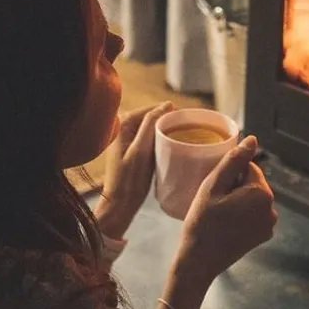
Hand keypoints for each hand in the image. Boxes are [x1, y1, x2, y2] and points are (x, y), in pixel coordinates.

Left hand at [95, 102, 174, 239]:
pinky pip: (149, 138)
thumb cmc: (130, 179)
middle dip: (167, 122)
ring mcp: (126, 138)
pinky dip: (160, 140)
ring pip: (151, 128)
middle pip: (151, 117)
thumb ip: (150, 124)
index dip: (169, 113)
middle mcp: (122, 127)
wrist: (121, 204)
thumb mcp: (141, 150)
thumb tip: (167, 104)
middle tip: (187, 129)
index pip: (150, 109)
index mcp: (122, 124)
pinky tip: (170, 146)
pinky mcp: (131, 149)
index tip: (187, 120)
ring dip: (165, 131)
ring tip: (182, 136)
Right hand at [172, 136, 277, 284]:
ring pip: (253, 199)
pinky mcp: (263, 236)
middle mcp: (271, 209)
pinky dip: (242, 215)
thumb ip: (234, 160)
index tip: (215, 188)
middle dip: (236, 187)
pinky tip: (225, 224)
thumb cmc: (202, 222)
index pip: (248, 167)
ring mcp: (269, 225)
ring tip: (218, 213)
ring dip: (238, 200)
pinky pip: (253, 215)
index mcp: (261, 193)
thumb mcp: (213, 186)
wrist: (199, 261)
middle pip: (253, 183)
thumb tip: (252, 140)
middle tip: (214, 201)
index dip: (229, 174)